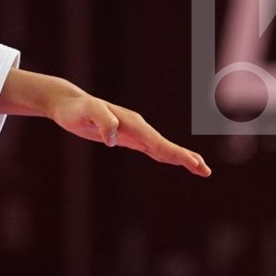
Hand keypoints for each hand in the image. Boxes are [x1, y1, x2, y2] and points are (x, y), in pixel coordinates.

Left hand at [48, 90, 210, 176]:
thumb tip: (113, 138)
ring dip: (179, 157)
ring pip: (161, 147)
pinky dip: (163, 154)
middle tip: (205, 171)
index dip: (177, 154)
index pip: (158, 143)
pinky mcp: (126, 137)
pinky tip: (170, 160)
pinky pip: (150, 148)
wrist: (69, 104)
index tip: (194, 164)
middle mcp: (137, 127)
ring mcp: (133, 132)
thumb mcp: (86, 113)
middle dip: (186, 159)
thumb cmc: (77, 109)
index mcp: (132, 124)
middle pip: (165, 146)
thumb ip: (102, 121)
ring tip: (198, 168)